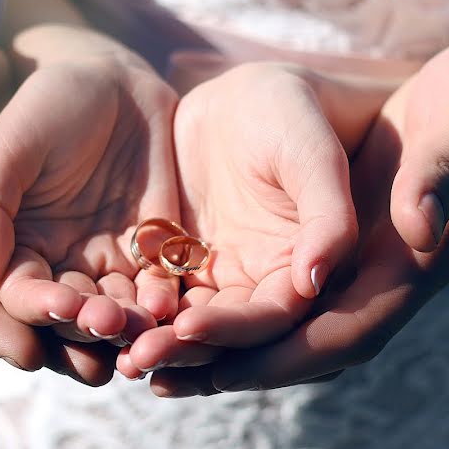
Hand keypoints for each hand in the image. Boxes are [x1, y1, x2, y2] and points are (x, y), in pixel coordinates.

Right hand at [0, 26, 180, 344]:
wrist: (115, 78)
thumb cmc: (48, 104)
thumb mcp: (8, 146)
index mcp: (16, 243)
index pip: (18, 293)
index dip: (35, 307)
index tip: (58, 306)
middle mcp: (59, 261)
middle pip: (69, 315)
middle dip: (85, 326)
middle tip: (106, 324)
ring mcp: (107, 259)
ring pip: (115, 311)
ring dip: (127, 327)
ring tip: (144, 327)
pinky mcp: (152, 250)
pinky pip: (157, 287)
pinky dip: (162, 301)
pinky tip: (170, 305)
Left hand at [118, 63, 363, 377]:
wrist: (252, 92)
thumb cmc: (298, 112)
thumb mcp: (315, 153)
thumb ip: (328, 215)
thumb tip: (315, 281)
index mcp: (337, 271)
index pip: (301, 326)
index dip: (249, 339)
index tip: (194, 331)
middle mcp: (290, 287)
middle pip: (247, 341)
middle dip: (194, 354)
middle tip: (140, 357)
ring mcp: (245, 278)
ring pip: (209, 326)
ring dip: (168, 344)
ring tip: (121, 352)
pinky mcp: (206, 266)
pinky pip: (179, 299)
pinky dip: (151, 313)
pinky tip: (111, 320)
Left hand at [149, 32, 448, 395]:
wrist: (438, 85)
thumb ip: (432, 178)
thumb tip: (404, 237)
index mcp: (404, 270)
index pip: (344, 332)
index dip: (281, 352)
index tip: (216, 358)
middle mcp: (354, 283)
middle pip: (283, 343)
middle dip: (215, 360)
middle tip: (146, 366)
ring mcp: (312, 268)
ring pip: (248, 324)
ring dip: (190, 344)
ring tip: (128, 355)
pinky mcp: (279, 245)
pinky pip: (230, 287)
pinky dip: (185, 304)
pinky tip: (136, 312)